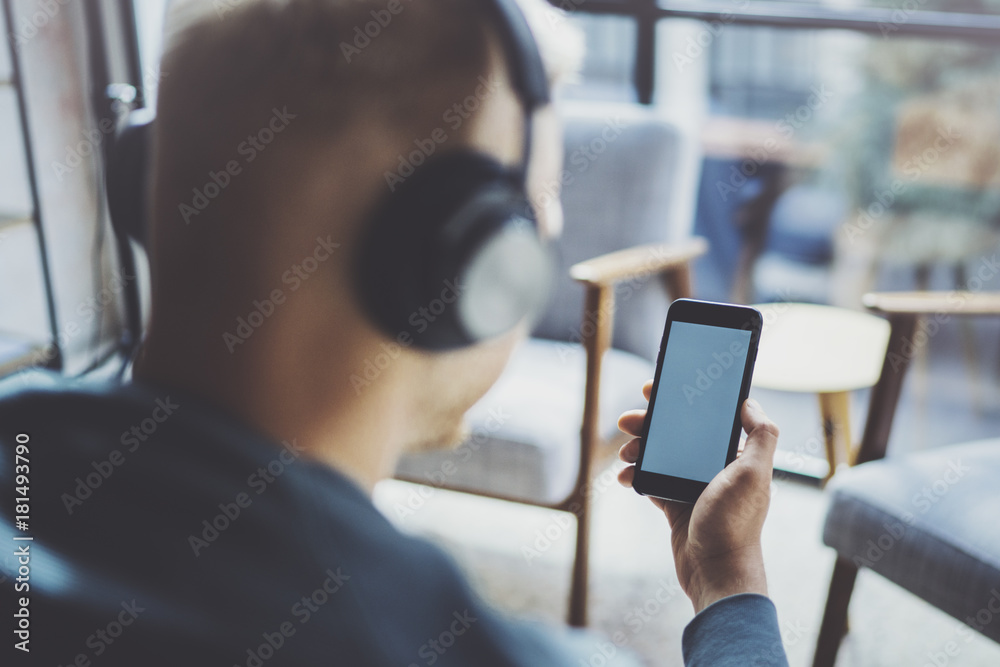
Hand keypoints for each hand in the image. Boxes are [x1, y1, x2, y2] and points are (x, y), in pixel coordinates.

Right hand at [617, 380, 779, 612]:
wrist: (715, 572)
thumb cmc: (734, 524)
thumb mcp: (754, 474)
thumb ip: (761, 435)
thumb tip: (750, 402)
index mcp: (735, 456)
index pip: (708, 418)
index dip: (683, 401)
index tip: (657, 391)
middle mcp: (716, 468)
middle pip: (679, 435)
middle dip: (651, 425)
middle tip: (627, 421)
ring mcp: (694, 487)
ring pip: (661, 456)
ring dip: (639, 450)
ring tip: (626, 453)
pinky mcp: (676, 505)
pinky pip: (651, 482)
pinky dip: (636, 476)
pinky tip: (624, 475)